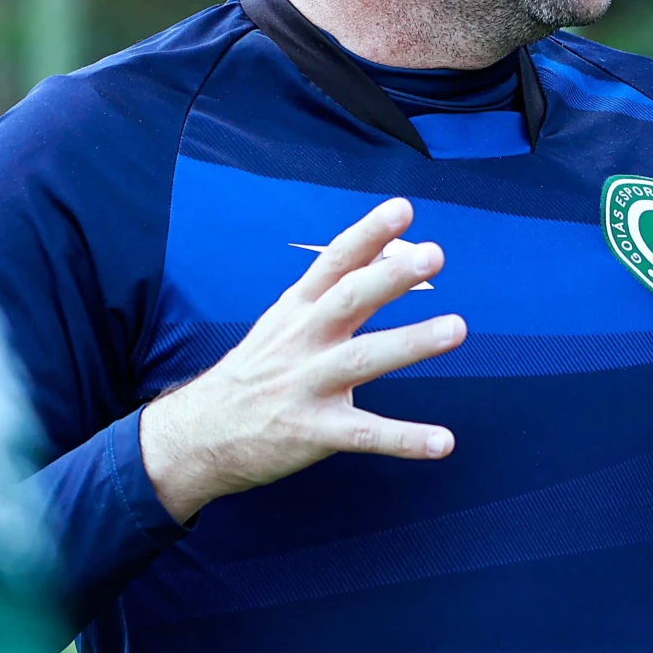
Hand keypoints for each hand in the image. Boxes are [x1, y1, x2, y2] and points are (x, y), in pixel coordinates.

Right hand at [140, 197, 466, 522]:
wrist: (197, 436)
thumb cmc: (253, 373)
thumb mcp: (283, 322)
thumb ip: (331, 290)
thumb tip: (383, 249)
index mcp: (296, 311)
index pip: (333, 263)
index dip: (368, 234)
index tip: (403, 209)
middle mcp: (301, 341)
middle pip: (348, 300)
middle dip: (390, 276)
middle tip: (433, 255)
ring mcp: (305, 386)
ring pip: (363, 359)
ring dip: (411, 343)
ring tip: (455, 328)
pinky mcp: (312, 432)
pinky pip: (366, 435)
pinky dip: (406, 439)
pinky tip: (444, 442)